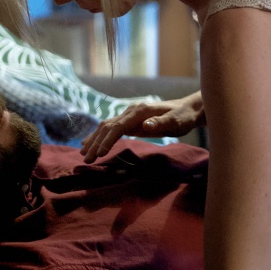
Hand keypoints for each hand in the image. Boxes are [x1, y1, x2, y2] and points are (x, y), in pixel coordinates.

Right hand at [79, 91, 204, 162]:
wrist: (187, 109)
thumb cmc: (183, 117)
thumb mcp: (176, 121)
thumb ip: (160, 123)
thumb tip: (145, 126)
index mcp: (140, 111)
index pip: (118, 126)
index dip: (107, 140)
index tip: (99, 154)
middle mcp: (131, 111)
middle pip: (107, 126)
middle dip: (95, 143)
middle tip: (86, 160)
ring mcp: (129, 115)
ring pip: (106, 126)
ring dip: (94, 140)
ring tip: (83, 153)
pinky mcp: (130, 120)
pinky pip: (111, 128)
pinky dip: (99, 136)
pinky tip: (90, 143)